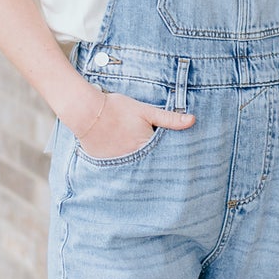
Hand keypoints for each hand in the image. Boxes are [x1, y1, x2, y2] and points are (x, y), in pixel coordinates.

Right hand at [74, 91, 194, 159]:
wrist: (86, 112)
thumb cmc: (117, 108)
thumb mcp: (146, 111)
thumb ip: (169, 118)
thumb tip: (193, 120)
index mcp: (146, 146)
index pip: (163, 157)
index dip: (168, 157)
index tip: (177, 163)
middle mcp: (133, 159)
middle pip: (149, 165)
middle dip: (155, 165)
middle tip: (161, 168)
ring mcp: (118, 164)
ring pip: (134, 169)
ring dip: (139, 167)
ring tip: (142, 166)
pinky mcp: (104, 164)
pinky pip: (117, 170)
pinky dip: (122, 167)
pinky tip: (124, 162)